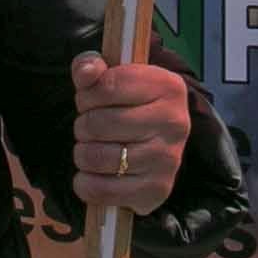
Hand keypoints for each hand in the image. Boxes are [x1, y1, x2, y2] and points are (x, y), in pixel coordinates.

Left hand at [70, 54, 191, 215]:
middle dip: (83, 125)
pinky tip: (95, 173)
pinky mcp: (156, 190)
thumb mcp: (112, 77)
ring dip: (83, 153)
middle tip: (92, 127)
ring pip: (96, 157)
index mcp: (168, 86)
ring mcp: (168, 159)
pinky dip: (86, 183)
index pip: (108, 86)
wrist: (157, 142)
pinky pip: (101, 189)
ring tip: (94, 147)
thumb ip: (91, 67)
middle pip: (98, 123)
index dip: (87, 94)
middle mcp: (174, 123)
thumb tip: (87, 71)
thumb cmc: (128, 104)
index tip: (90, 100)